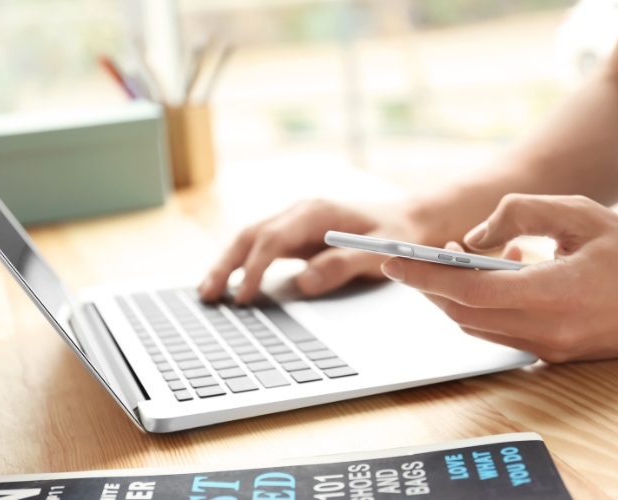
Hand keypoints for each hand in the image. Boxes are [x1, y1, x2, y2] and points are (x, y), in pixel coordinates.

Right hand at [199, 199, 428, 303]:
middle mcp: (300, 212)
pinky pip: (263, 247)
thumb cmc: (398, 236)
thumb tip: (304, 282)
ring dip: (229, 263)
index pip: (273, 238)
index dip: (255, 268)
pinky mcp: (298, 235)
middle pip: (251, 235)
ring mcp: (297, 222)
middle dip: (226, 264)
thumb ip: (343, 265)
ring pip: (251, 239)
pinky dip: (244, 263)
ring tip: (208, 292)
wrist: (410, 220)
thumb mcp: (380, 252)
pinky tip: (233, 282)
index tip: (243, 296)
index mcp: (317, 212)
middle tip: (207, 294)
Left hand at [381, 194, 617, 361]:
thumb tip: (474, 236)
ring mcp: (549, 348)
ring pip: (476, 326)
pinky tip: (498, 275)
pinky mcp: (553, 354)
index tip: (393, 263)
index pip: (467, 291)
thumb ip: (519, 212)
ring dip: (456, 296)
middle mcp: (547, 329)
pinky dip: (481, 307)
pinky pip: (498, 333)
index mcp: (554, 293)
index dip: (424, 277)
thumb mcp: (579, 212)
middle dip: (432, 285)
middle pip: (462, 313)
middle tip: (422, 256)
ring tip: (466, 258)